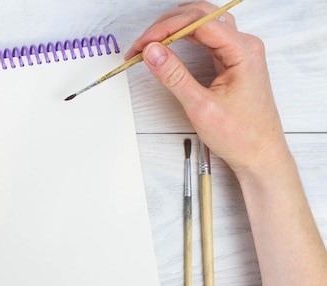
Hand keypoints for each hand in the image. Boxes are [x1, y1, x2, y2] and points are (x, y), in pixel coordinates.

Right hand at [125, 1, 288, 180]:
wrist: (260, 154)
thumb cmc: (240, 135)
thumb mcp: (201, 107)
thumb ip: (174, 76)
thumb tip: (152, 52)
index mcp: (243, 51)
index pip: (199, 23)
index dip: (165, 29)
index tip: (141, 44)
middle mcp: (243, 45)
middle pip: (200, 15)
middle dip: (167, 25)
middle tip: (140, 44)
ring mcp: (238, 51)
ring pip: (202, 23)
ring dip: (174, 27)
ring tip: (149, 43)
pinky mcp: (232, 60)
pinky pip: (206, 37)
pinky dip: (183, 38)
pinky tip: (167, 45)